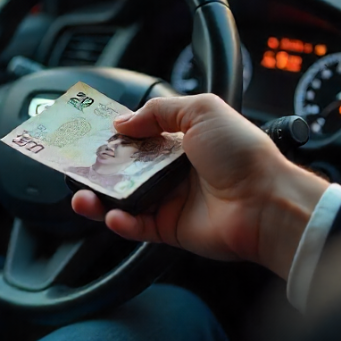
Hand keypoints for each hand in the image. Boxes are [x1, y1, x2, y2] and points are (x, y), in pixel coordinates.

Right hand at [71, 95, 328, 278]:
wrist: (266, 202)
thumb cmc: (243, 153)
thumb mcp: (202, 110)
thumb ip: (159, 110)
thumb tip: (123, 121)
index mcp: (183, 141)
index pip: (139, 136)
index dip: (113, 134)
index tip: (87, 133)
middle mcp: (175, 170)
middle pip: (125, 169)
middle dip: (97, 168)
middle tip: (75, 166)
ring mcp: (172, 201)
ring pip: (124, 200)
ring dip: (99, 198)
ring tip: (81, 195)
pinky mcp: (171, 229)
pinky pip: (138, 227)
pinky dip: (121, 223)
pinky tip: (111, 215)